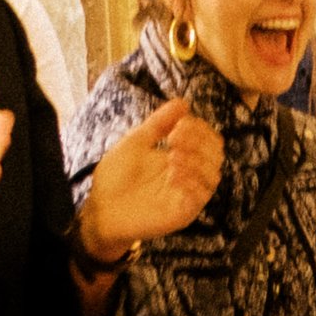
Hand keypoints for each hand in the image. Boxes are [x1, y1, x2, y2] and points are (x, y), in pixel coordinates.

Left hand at [78, 96, 223, 265]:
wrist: (99, 207)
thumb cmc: (115, 176)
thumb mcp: (136, 142)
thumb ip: (159, 123)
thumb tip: (183, 102)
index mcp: (181, 157)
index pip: (209, 140)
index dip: (200, 129)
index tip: (178, 124)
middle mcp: (189, 176)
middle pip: (216, 156)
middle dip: (200, 142)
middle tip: (175, 137)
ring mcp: (187, 195)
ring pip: (213, 175)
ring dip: (197, 161)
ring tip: (172, 156)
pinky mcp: (183, 213)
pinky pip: (201, 197)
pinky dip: (191, 182)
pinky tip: (172, 175)